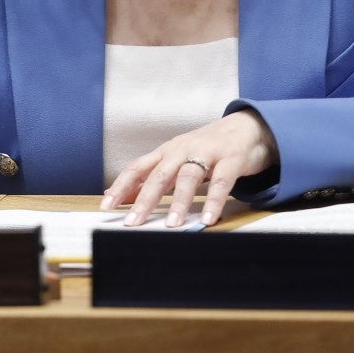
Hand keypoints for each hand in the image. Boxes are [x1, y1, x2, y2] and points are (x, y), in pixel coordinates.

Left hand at [101, 109, 277, 228]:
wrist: (247, 127)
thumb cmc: (208, 148)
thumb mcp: (178, 161)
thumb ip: (154, 178)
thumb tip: (124, 197)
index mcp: (167, 152)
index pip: (137, 168)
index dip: (121, 186)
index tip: (106, 206)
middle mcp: (183, 150)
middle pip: (159, 174)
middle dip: (144, 200)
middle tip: (133, 222)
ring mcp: (207, 153)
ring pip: (188, 178)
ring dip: (179, 202)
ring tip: (171, 225)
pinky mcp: (231, 159)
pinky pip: (221, 182)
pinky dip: (214, 202)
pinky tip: (209, 219)